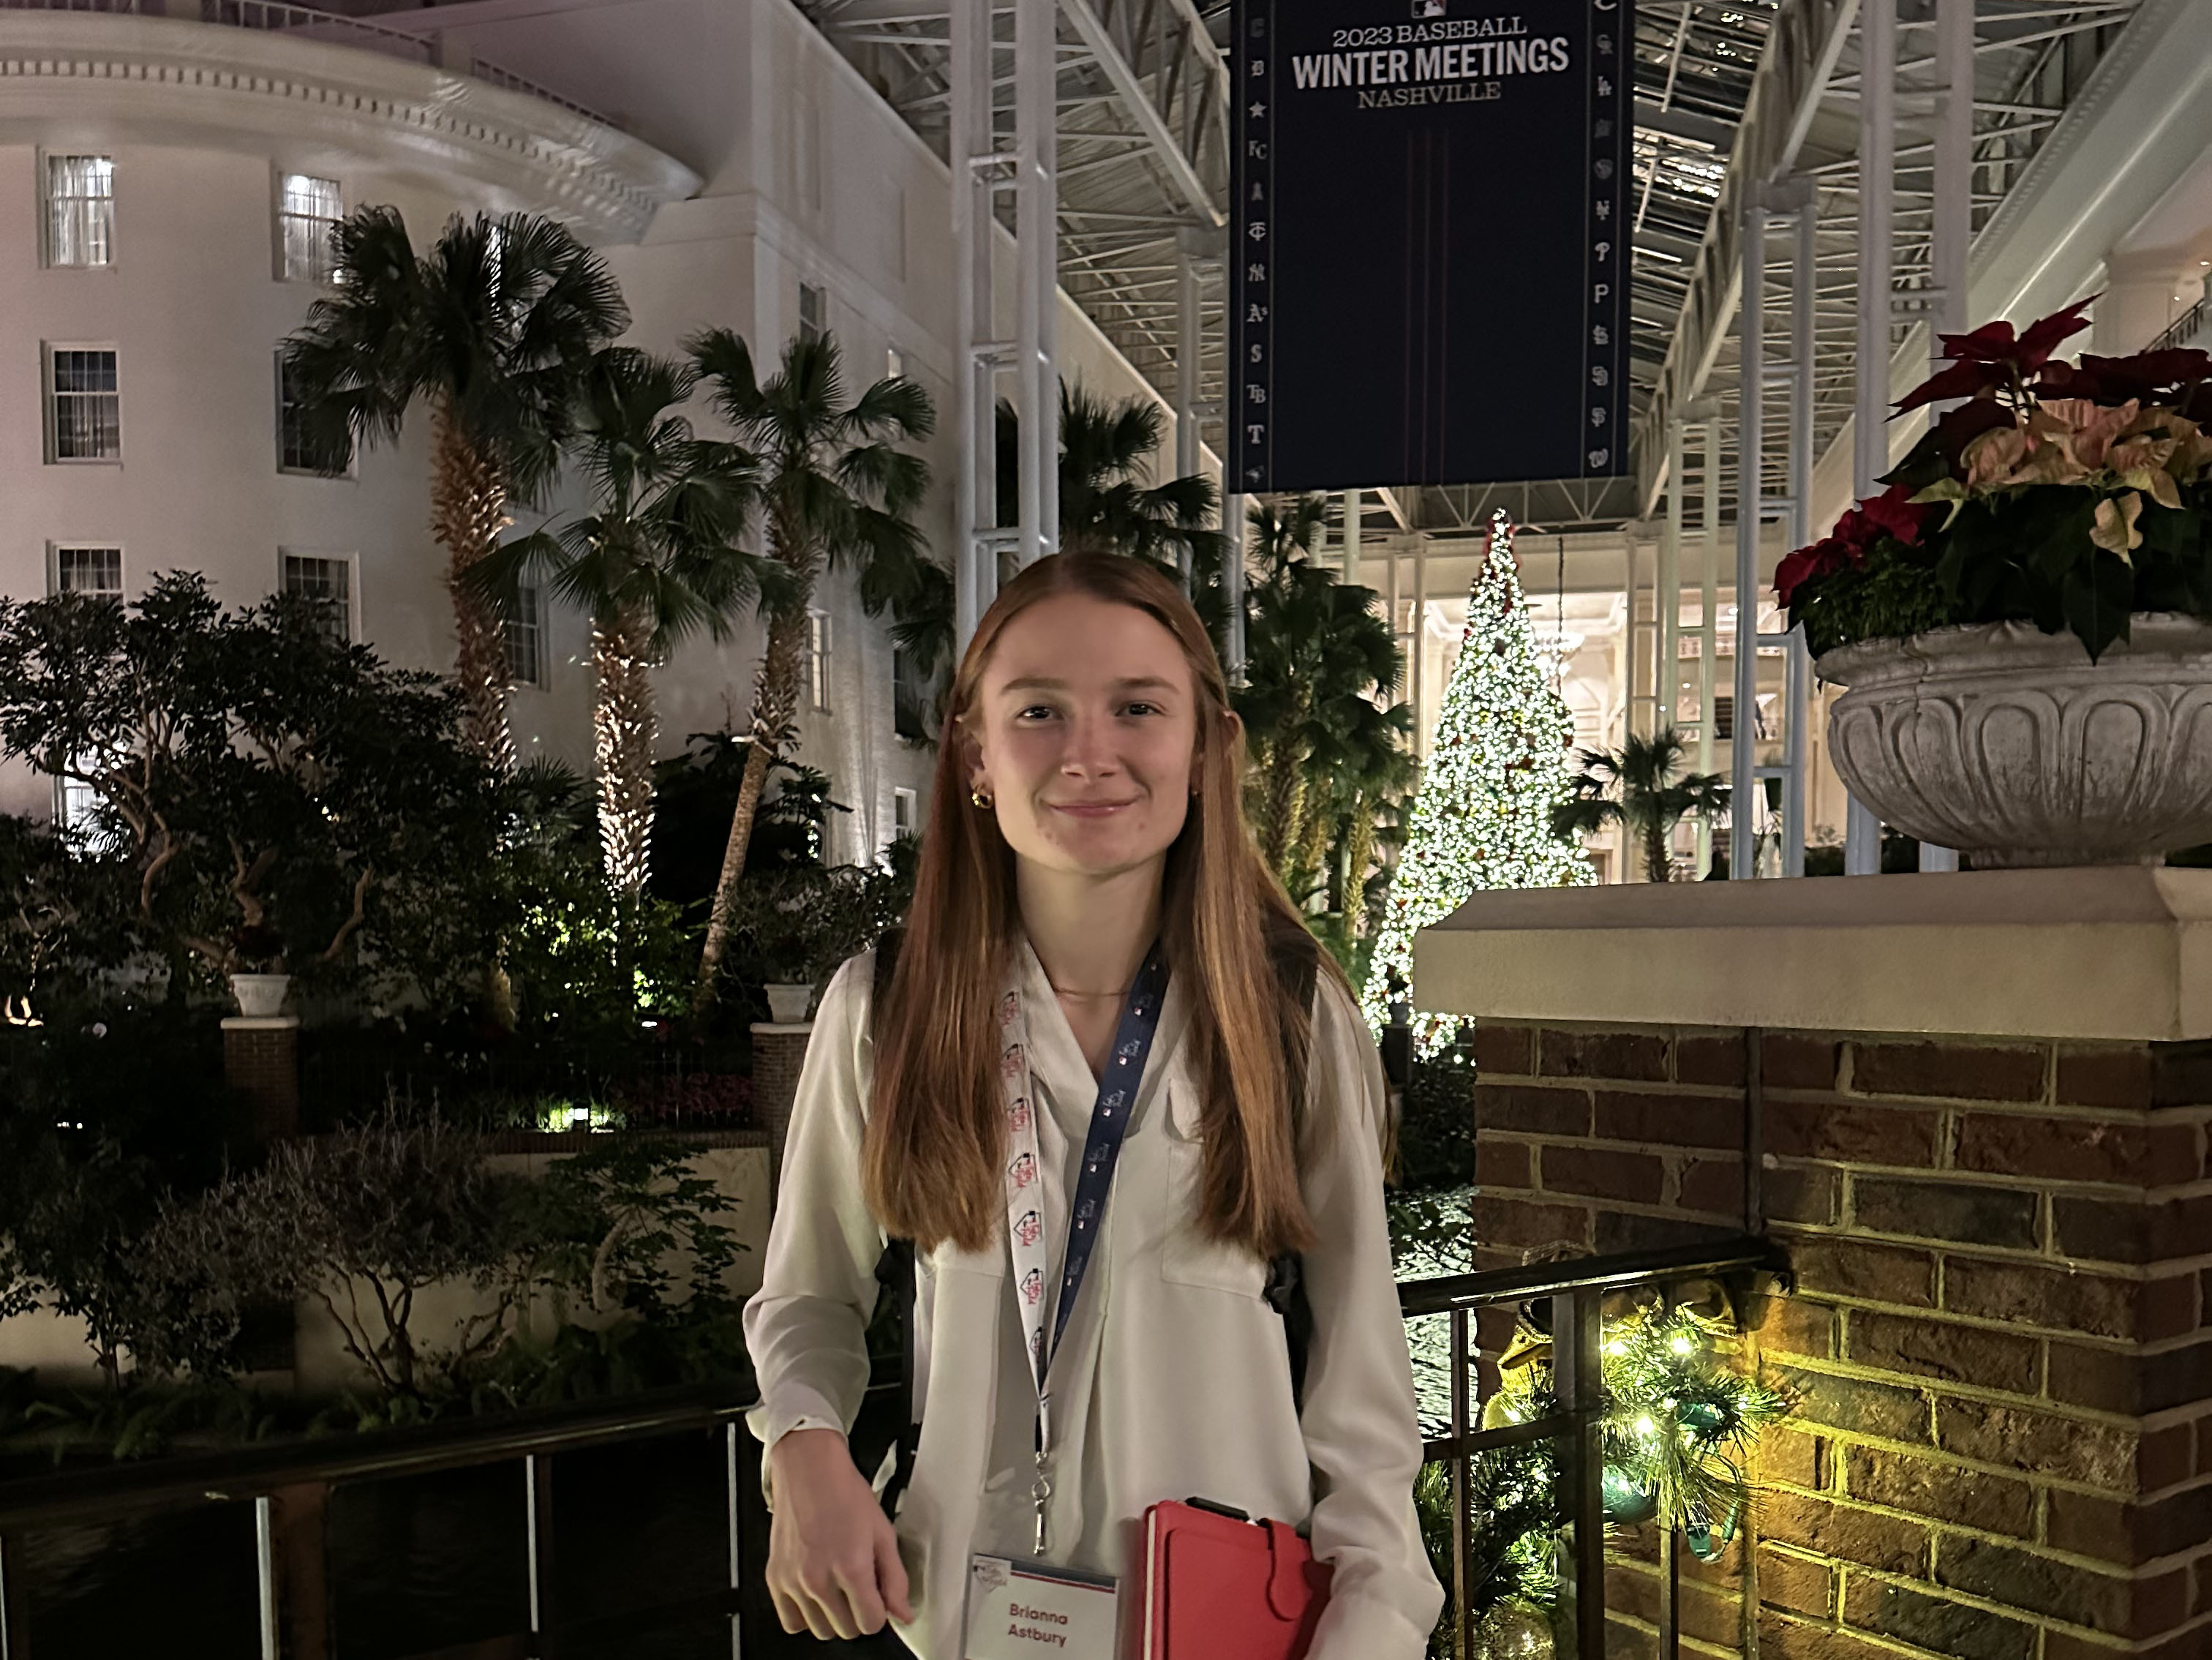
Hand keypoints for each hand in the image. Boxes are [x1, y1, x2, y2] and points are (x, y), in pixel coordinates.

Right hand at [766, 1427, 914, 1638]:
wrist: (809, 1469)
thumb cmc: (845, 1493)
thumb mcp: (883, 1532)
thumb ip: (895, 1578)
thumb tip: (902, 1613)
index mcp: (851, 1567)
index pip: (871, 1623)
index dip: (879, 1612)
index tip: (877, 1598)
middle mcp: (819, 1579)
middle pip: (846, 1630)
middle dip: (857, 1613)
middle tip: (858, 1587)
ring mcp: (794, 1581)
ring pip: (820, 1630)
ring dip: (832, 1616)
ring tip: (837, 1587)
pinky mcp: (775, 1578)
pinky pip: (791, 1621)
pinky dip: (805, 1615)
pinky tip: (815, 1594)